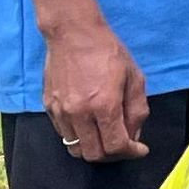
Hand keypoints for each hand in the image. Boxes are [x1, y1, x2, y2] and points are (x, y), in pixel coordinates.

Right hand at [43, 21, 151, 162]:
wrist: (73, 33)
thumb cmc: (108, 52)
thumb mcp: (135, 79)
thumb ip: (137, 111)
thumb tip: (134, 136)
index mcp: (104, 106)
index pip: (115, 147)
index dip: (131, 153)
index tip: (140, 149)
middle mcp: (79, 113)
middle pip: (94, 155)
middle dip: (113, 155)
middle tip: (124, 145)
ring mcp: (60, 111)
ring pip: (75, 148)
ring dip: (94, 148)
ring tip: (106, 136)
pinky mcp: (48, 106)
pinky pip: (64, 134)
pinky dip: (79, 137)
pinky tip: (90, 124)